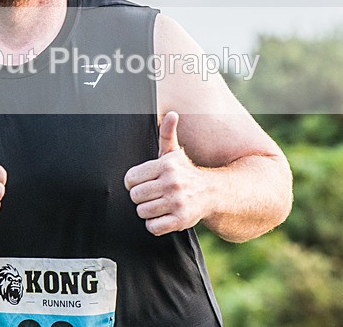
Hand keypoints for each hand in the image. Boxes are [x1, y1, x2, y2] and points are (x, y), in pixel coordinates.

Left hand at [124, 111, 208, 235]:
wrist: (212, 193)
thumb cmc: (185, 173)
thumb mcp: (174, 153)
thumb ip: (167, 133)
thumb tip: (171, 113)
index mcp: (167, 166)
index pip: (130, 179)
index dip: (132, 183)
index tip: (142, 183)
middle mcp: (172, 183)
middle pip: (135, 196)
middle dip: (140, 197)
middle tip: (150, 195)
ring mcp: (177, 202)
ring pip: (142, 212)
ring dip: (147, 211)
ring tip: (157, 205)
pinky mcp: (181, 220)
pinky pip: (153, 227)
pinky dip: (154, 225)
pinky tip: (163, 216)